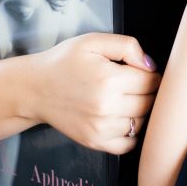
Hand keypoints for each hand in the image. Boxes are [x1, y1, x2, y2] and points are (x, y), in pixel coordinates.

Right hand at [27, 32, 160, 154]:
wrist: (35, 88)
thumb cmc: (64, 62)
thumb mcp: (92, 42)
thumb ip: (126, 46)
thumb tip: (150, 66)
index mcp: (109, 79)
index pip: (151, 81)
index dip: (151, 74)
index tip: (142, 71)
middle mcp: (107, 107)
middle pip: (149, 103)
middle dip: (148, 92)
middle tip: (135, 84)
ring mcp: (101, 128)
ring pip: (141, 123)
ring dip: (140, 111)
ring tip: (127, 99)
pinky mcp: (95, 142)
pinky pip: (129, 144)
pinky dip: (131, 133)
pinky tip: (122, 118)